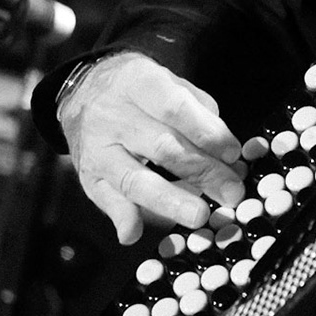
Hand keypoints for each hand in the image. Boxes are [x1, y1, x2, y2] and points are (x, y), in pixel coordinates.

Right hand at [57, 51, 244, 244]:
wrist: (83, 91)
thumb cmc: (140, 92)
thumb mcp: (170, 82)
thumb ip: (199, 113)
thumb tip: (226, 154)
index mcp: (138, 83)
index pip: (174, 108)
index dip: (207, 133)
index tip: (233, 153)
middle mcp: (113, 116)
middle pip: (161, 147)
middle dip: (202, 172)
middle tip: (231, 192)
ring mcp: (98, 149)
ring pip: (134, 179)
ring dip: (169, 200)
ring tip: (198, 215)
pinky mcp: (88, 175)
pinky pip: (105, 199)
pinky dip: (121, 217)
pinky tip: (133, 233)